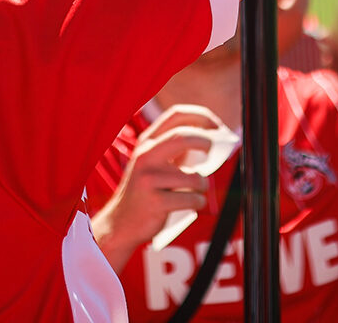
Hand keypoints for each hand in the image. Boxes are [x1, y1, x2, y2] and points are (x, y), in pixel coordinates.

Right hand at [92, 104, 226, 271]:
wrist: (121, 223)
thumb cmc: (146, 192)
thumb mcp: (154, 163)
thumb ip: (175, 150)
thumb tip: (210, 138)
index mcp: (147, 142)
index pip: (175, 115)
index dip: (200, 115)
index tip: (216, 125)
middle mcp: (145, 156)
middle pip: (183, 137)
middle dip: (205, 141)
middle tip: (213, 150)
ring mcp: (148, 179)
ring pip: (193, 177)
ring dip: (203, 185)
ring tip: (197, 190)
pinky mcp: (155, 202)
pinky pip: (191, 199)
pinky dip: (198, 202)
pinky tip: (192, 204)